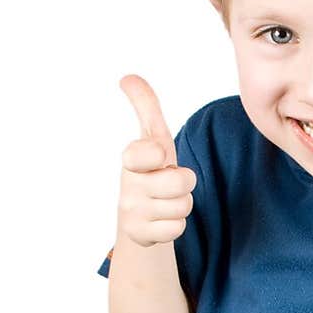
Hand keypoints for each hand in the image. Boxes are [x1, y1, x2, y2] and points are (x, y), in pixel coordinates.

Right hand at [116, 75, 197, 248]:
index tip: (158, 156)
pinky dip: (175, 224)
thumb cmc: (150, 171)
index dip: (160, 153)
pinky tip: (161, 219)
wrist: (136, 216)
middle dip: (184, 181)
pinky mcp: (140, 235)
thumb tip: (128, 77)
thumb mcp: (151, 139)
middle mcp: (128, 184)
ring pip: (183, 206)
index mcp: (131, 159)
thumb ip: (145, 107)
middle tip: (170, 182)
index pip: (152, 151)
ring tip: (165, 200)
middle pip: (181, 181)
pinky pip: (177, 228)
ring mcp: (132, 211)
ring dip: (181, 203)